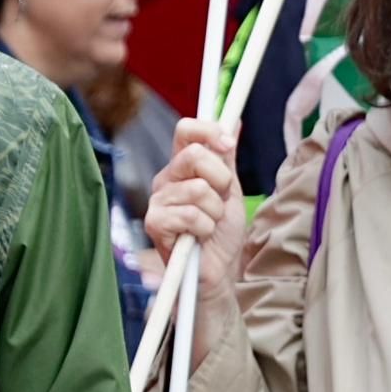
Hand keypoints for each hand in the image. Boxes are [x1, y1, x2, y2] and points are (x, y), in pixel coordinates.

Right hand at [139, 114, 243, 280]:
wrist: (218, 271)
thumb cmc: (221, 232)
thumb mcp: (230, 190)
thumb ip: (227, 158)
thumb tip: (235, 121)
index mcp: (182, 166)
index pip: (185, 130)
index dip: (209, 131)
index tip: (228, 145)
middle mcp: (166, 178)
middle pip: (194, 154)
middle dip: (220, 180)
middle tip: (220, 200)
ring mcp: (158, 200)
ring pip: (199, 189)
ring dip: (215, 212)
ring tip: (209, 225)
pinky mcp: (155, 223)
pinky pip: (191, 215)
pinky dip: (205, 228)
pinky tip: (198, 238)